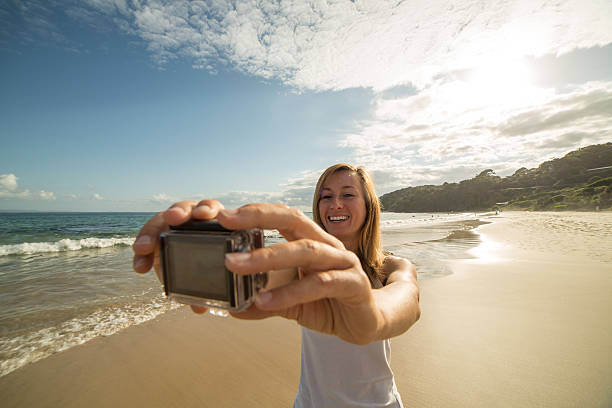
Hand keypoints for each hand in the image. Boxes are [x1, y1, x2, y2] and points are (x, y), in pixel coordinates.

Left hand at [132, 201, 384, 344]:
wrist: (364, 323)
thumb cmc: (325, 303)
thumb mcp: (290, 301)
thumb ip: (265, 299)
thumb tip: (232, 307)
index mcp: (310, 240)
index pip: (282, 217)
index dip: (254, 212)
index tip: (223, 214)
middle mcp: (327, 244)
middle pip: (293, 220)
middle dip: (258, 218)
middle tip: (226, 221)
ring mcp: (343, 262)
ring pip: (305, 250)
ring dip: (267, 256)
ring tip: (235, 265)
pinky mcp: (354, 284)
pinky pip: (318, 284)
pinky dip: (289, 293)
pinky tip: (265, 302)